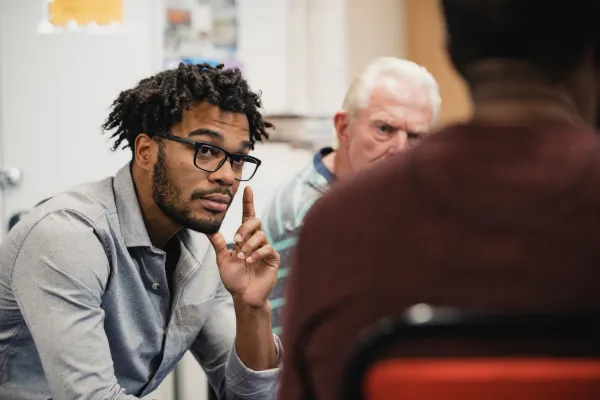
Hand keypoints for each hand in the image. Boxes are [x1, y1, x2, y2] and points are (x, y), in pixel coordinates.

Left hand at [207, 186, 279, 307]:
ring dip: (248, 245)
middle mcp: (256, 241)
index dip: (248, 202)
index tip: (247, 188)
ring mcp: (266, 249)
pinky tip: (249, 260)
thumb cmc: (234, 279)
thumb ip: (218, 244)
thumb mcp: (223, 260)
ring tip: (241, 257)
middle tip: (236, 239)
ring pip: (260, 235)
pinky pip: (267, 248)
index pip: (248, 216)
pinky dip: (256, 253)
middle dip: (245, 228)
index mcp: (245, 238)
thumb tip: (208, 229)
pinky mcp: (273, 259)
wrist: (243, 297)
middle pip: (255, 221)